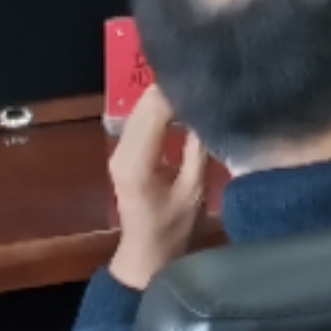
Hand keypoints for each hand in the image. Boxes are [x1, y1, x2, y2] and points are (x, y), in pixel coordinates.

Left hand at [105, 86, 212, 290]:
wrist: (145, 254)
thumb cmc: (173, 229)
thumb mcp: (195, 190)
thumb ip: (199, 148)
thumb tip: (210, 108)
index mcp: (137, 162)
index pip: (157, 110)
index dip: (182, 90)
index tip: (210, 77)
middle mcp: (121, 151)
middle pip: (145, 103)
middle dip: (174, 87)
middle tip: (209, 75)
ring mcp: (119, 150)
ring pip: (142, 107)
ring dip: (168, 94)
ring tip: (200, 85)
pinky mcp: (124, 151)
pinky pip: (142, 118)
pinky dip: (161, 107)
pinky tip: (185, 102)